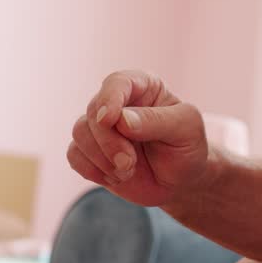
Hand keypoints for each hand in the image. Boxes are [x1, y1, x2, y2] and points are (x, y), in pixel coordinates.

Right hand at [67, 70, 210, 206]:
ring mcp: (101, 127)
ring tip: (127, 171)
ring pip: (80, 132)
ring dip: (101, 157)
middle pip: (94, 111)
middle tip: (128, 164)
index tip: (109, 120)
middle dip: (109, 142)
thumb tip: (121, 120)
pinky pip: (74, 155)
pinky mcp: (91, 151)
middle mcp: (118, 102)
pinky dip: (91, 169)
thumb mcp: (186, 130)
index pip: (117, 82)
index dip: (110, 98)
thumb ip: (156, 121)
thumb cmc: (187, 147)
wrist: (180, 180)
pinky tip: (115, 178)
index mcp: (143, 86)